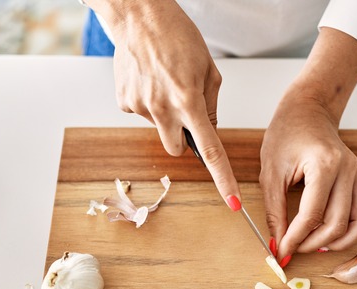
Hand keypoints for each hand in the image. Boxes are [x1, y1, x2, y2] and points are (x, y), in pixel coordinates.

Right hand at [93, 0, 240, 207]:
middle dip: (183, 137)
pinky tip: (148, 79)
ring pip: (159, 127)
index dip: (222, 179)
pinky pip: (142, 113)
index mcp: (189, 101)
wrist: (139, 17)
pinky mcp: (124, 102)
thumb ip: (211, 105)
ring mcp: (140, 107)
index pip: (210, 151)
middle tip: (184, 109)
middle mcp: (162, 108)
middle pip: (177, 148)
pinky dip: (148, 102)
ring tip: (164, 83)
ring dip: (165, 115)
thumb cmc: (178, 36)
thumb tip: (209, 130)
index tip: (232, 202)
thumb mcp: (209, 70)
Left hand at [260, 95, 356, 259]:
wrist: (307, 110)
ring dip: (338, 242)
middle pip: (337, 223)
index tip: (282, 250)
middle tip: (293, 248)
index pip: (312, 214)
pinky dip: (351, 230)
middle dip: (313, 243)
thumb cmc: (286, 134)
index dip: (295, 237)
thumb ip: (274, 210)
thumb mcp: (271, 172)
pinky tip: (329, 235)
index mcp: (324, 164)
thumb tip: (278, 242)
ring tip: (313, 245)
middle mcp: (347, 170)